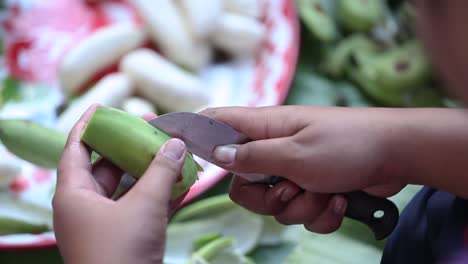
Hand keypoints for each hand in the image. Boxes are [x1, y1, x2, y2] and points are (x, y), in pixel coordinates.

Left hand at [52, 104, 186, 263]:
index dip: (88, 125)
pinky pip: (141, 207)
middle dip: (130, 147)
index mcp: (74, 194)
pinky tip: (183, 183)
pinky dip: (159, 195)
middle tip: (152, 129)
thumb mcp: (144, 206)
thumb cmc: (121, 250)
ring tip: (173, 153)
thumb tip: (176, 143)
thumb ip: (161, 172)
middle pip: (106, 166)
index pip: (75, 148)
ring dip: (151, 172)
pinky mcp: (125, 236)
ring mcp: (106, 222)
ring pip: (127, 187)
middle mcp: (86, 205)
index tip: (104, 107)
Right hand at [200, 106, 406, 232]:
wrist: (397, 156)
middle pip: (245, 184)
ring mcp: (295, 169)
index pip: (218, 122)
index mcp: (265, 128)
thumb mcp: (295, 153)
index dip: (198, 134)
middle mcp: (275, 148)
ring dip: (302, 206)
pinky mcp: (314, 186)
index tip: (185, 152)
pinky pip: (302, 212)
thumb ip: (253, 157)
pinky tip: (339, 198)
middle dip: (267, 200)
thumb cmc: (346, 145)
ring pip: (276, 204)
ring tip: (325, 190)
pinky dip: (320, 212)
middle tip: (289, 190)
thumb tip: (217, 155)